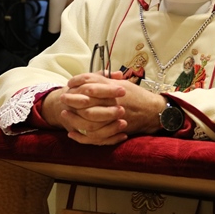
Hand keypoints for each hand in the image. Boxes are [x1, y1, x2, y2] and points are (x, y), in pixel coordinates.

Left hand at [43, 71, 166, 145]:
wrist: (152, 111)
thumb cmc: (136, 95)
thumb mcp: (122, 83)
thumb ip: (106, 80)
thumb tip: (87, 77)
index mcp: (114, 88)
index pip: (91, 82)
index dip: (78, 82)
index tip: (69, 83)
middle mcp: (114, 102)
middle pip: (88, 100)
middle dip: (72, 99)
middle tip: (62, 98)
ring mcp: (115, 117)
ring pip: (90, 120)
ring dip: (74, 118)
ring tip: (64, 114)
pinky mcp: (115, 130)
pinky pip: (96, 136)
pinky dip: (83, 136)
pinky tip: (72, 133)